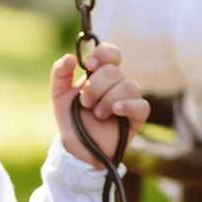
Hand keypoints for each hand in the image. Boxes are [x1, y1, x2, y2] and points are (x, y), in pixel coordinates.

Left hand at [49, 44, 150, 169]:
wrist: (77, 148)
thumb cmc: (71, 119)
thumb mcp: (59, 95)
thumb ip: (60, 74)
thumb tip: (69, 57)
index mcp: (100, 74)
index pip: (111, 53)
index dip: (103, 54)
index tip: (89, 65)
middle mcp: (117, 84)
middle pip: (115, 71)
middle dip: (95, 86)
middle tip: (85, 102)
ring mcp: (128, 100)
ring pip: (129, 86)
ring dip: (107, 100)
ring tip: (97, 114)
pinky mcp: (136, 118)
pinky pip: (142, 106)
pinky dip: (128, 106)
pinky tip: (115, 111)